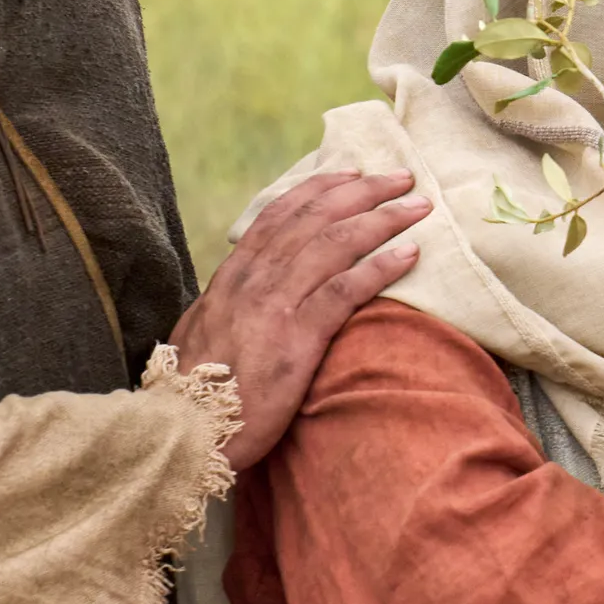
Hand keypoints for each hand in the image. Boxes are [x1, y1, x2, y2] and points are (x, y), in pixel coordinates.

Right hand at [167, 172, 427, 472]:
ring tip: (419, 207)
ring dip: (383, 219)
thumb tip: (239, 293)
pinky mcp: (297, 338)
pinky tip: (410, 254)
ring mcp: (275, 305)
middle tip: (402, 177)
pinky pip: (345, 290)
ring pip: (336, 243)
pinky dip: (380, 267)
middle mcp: (254, 280)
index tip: (352, 173)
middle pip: (316, 218)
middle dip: (363, 192)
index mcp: (233, 276)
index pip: (279, 215)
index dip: (319, 189)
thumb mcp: (203, 332)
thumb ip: (228, 305)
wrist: (184, 429)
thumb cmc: (196, 392)